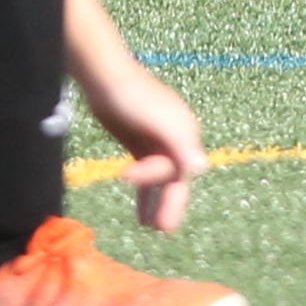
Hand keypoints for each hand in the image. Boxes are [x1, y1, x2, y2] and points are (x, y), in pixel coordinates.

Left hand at [82, 68, 208, 231]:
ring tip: (149, 226)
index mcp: (185, 134)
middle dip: (169, 204)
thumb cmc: (132, 96)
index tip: (127, 176)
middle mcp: (176, 140)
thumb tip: (200, 168)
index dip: (157, 180)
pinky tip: (139, 211)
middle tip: (161, 230)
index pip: (179, 170)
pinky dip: (145, 192)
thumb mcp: (159, 120)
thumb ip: (180, 144)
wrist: (105, 75)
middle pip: (176, 179)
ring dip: (156, 202)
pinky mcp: (141, 142)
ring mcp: (159, 141)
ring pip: (162, 180)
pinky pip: (148, 174)